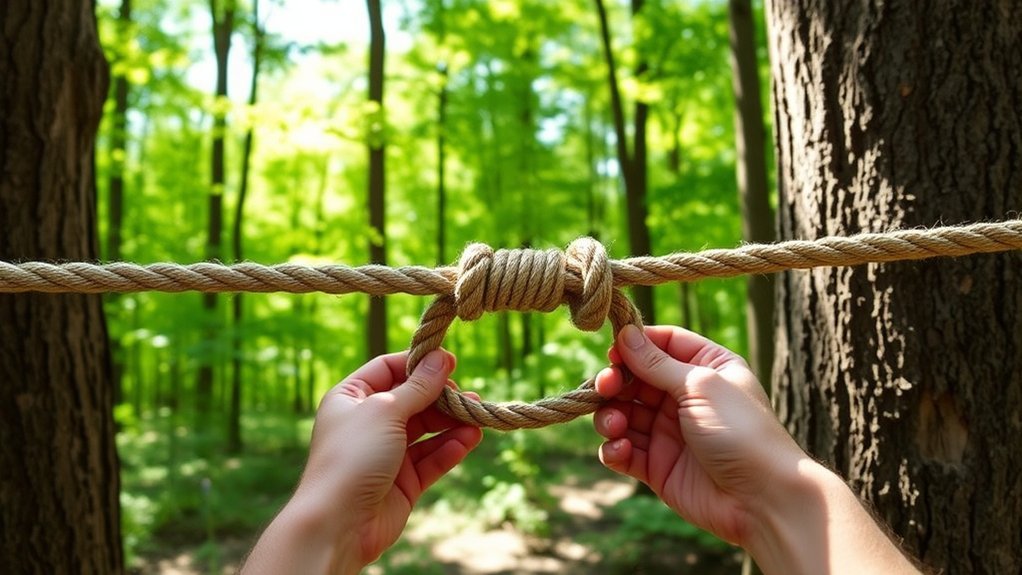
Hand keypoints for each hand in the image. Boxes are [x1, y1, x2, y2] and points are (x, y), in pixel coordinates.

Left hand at [244, 350, 482, 573]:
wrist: (338, 524)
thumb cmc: (353, 457)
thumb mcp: (386, 411)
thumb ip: (418, 387)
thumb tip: (443, 358)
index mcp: (351, 398)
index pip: (388, 369)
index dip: (418, 364)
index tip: (450, 362)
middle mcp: (368, 423)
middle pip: (413, 400)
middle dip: (442, 397)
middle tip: (469, 396)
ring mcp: (386, 453)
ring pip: (426, 431)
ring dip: (452, 423)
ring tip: (477, 417)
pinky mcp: (403, 481)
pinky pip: (431, 459)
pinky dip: (450, 449)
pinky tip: (469, 440)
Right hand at [594, 325, 921, 573]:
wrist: (763, 499)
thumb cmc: (741, 431)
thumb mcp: (700, 386)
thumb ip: (657, 363)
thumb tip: (626, 333)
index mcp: (705, 368)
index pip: (662, 344)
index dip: (634, 345)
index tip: (613, 351)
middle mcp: (685, 397)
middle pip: (634, 379)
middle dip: (614, 382)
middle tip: (605, 387)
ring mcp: (669, 432)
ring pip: (623, 414)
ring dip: (610, 416)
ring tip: (614, 425)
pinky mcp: (657, 466)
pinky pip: (624, 451)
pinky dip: (615, 448)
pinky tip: (620, 449)